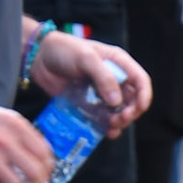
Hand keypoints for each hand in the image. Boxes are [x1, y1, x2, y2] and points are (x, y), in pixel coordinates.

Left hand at [31, 31, 151, 135]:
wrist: (39, 57)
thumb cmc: (62, 50)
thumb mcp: (85, 58)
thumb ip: (103, 77)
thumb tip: (116, 101)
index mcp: (117, 62)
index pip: (140, 80)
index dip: (144, 95)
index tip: (139, 109)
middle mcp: (112, 78)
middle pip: (132, 100)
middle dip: (130, 112)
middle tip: (119, 119)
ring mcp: (101, 92)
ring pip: (119, 111)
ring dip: (119, 121)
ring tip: (110, 126)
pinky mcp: (89, 103)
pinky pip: (103, 118)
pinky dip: (106, 126)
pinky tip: (104, 131)